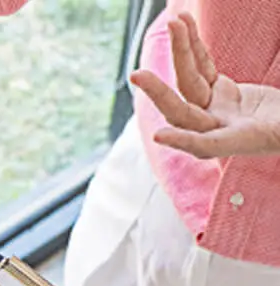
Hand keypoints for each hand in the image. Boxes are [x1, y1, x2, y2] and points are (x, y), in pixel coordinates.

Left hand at [130, 12, 279, 158]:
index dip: (183, 141)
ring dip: (181, 52)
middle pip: (182, 110)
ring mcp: (213, 107)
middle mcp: (215, 127)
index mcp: (233, 141)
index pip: (204, 144)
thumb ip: (275, 130)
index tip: (159, 136)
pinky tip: (184, 25)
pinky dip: (193, 47)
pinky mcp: (217, 91)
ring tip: (175, 23)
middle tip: (137, 75)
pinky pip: (201, 67)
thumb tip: (253, 124)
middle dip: (160, 93)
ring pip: (189, 81)